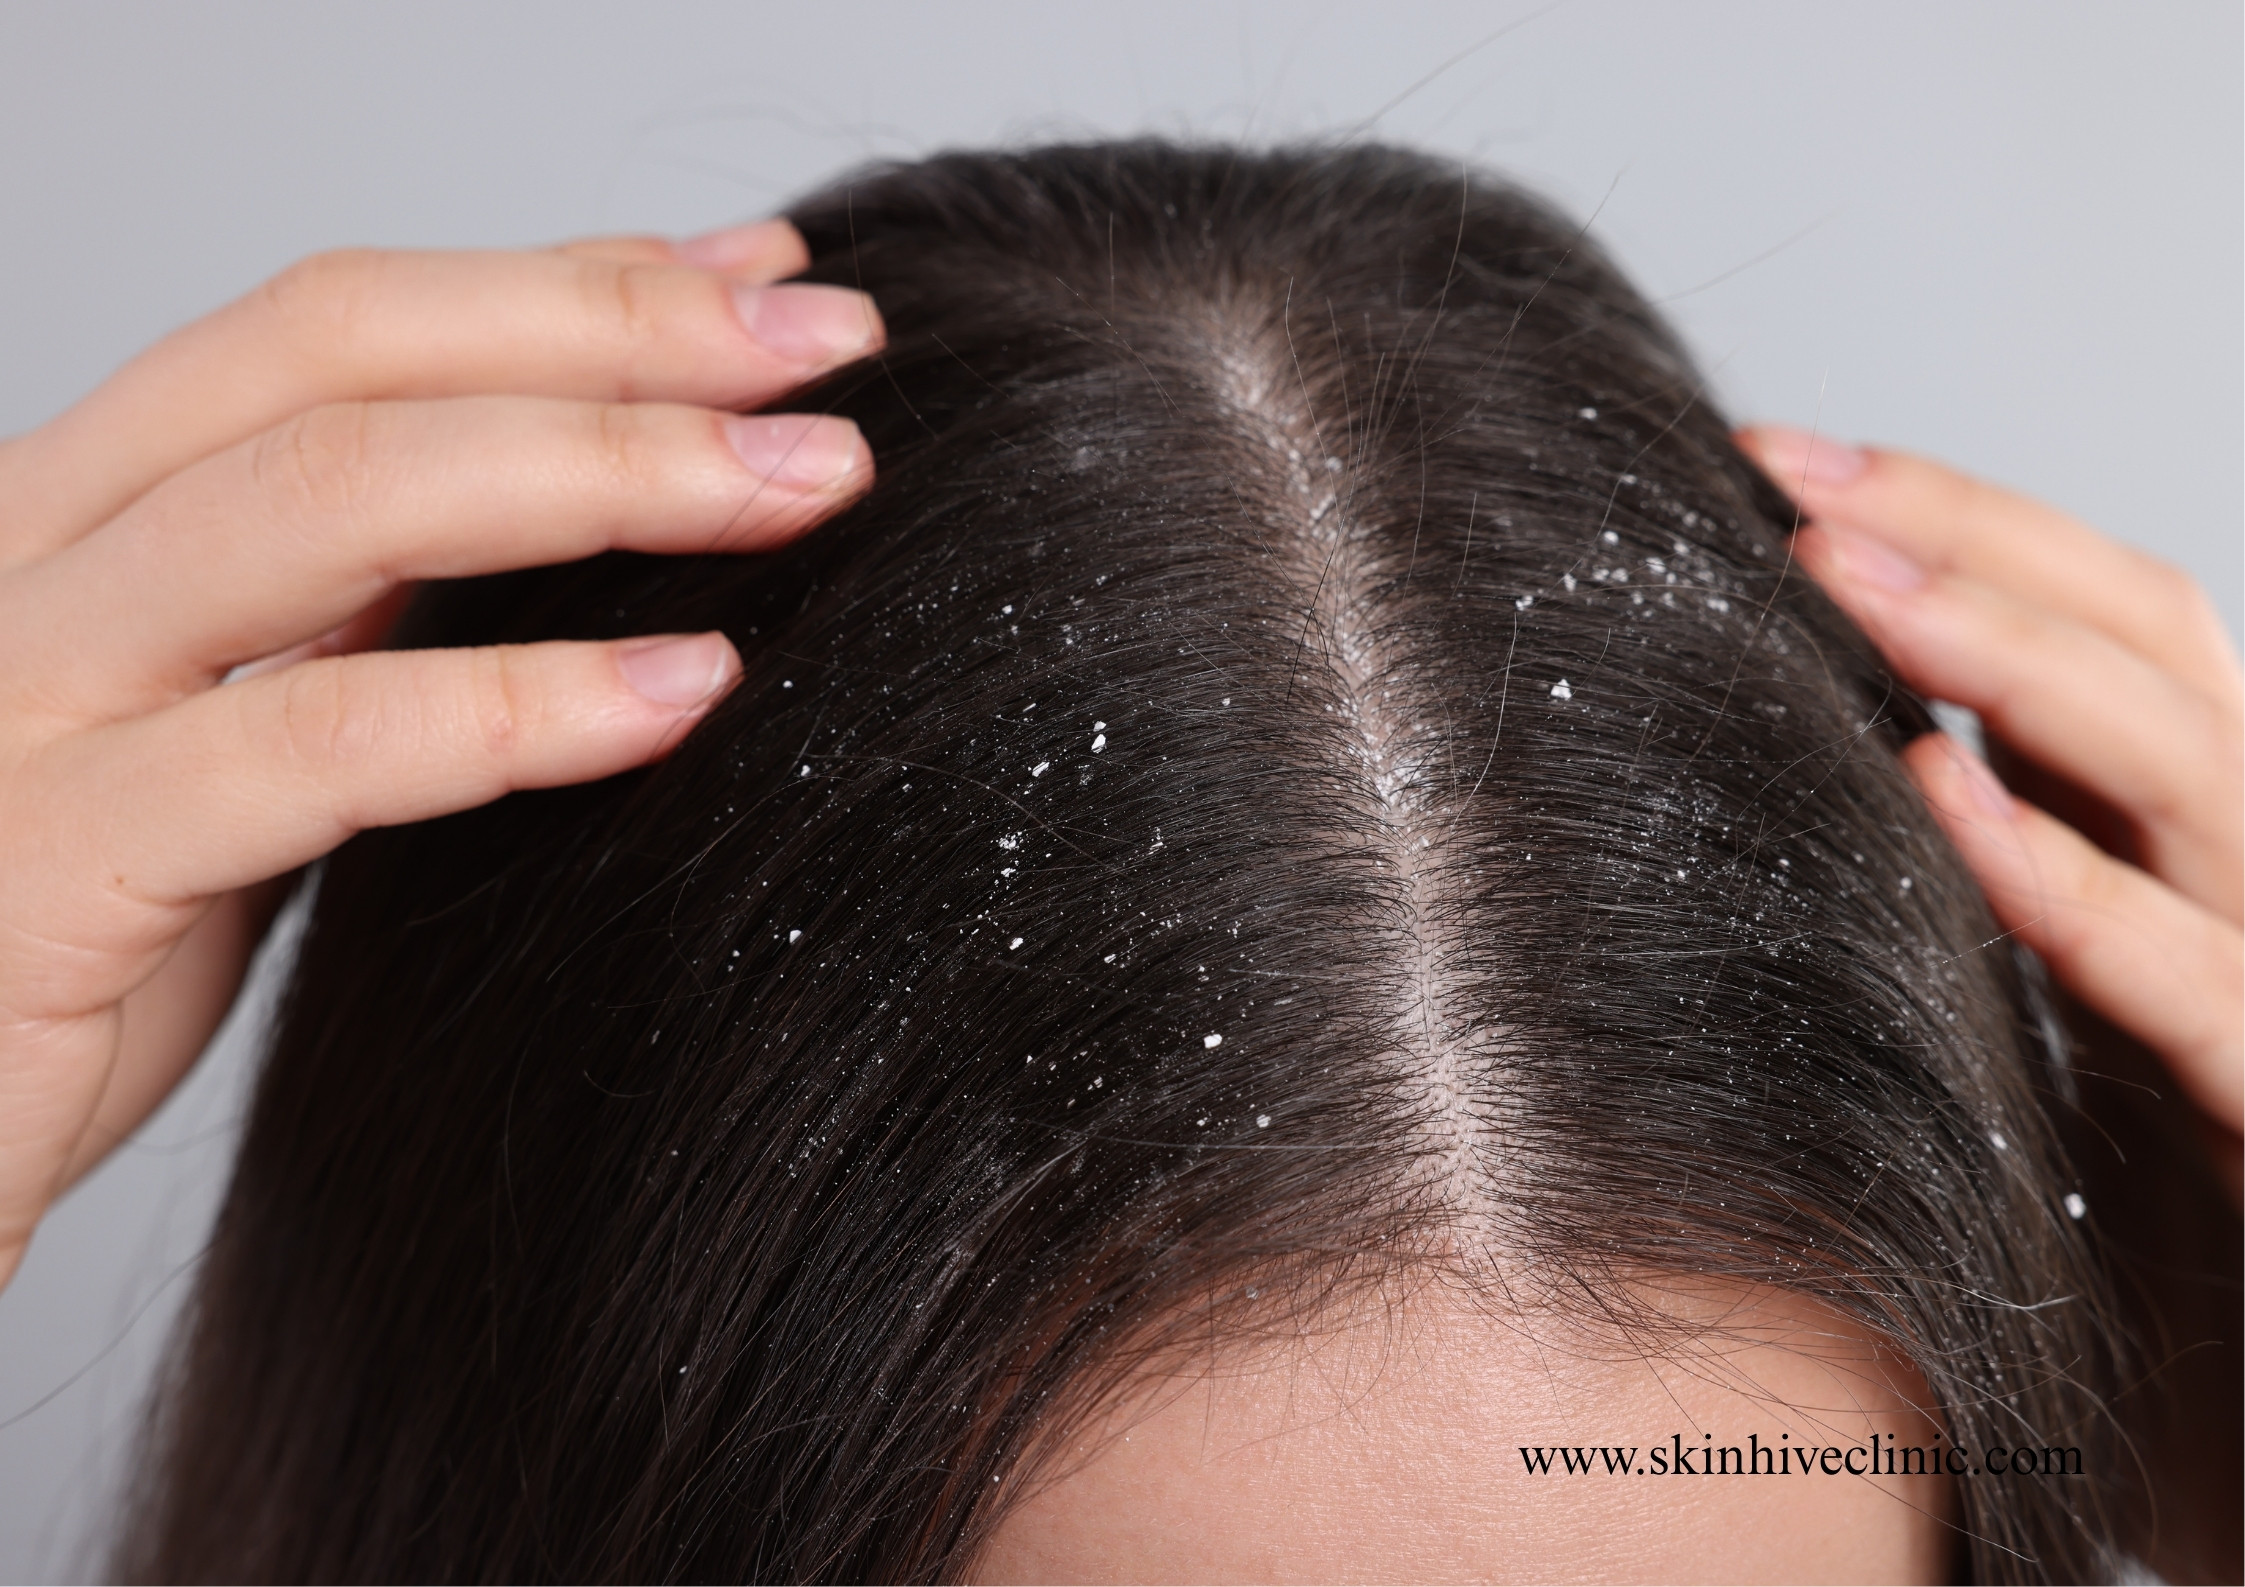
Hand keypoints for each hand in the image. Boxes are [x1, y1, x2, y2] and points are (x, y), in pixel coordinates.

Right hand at [0, 220, 880, 1290]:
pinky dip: (515, 703)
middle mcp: (38, 556)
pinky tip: (682, 688)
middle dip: (612, 336)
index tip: (769, 278)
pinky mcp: (41, 865)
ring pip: (326, 498)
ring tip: (805, 488)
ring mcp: (25, 697)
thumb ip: (363, 608)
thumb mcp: (236, 733)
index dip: (570, 285)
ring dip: (602, 471)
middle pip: (343, 353)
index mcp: (91, 509)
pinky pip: (307, 742)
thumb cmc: (81, 945)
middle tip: (832, 351)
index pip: (347, 326)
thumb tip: (589, 485)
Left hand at [1737, 426, 2242, 1182]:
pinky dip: (2072, 884)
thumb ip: (2017, 847)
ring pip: (2181, 765)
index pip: (2111, 617)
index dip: (1960, 520)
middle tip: (1780, 473)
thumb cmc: (2165, 1178)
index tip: (1779, 461)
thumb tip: (1868, 735)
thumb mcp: (2079, 973)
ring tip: (1836, 575)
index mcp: (2206, 818)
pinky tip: (1942, 801)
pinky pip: (2194, 981)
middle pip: (2147, 640)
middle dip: (1964, 537)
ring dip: (2004, 656)